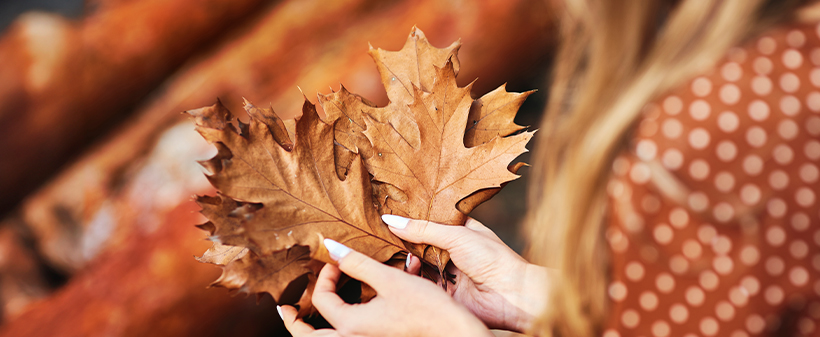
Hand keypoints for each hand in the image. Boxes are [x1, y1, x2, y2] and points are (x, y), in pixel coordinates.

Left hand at [279, 239, 491, 336]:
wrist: (457, 334)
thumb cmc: (427, 309)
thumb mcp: (390, 280)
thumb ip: (358, 264)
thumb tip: (331, 248)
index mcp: (351, 326)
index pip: (322, 300)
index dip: (325, 276)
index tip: (337, 260)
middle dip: (295, 325)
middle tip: (284, 311)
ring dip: (315, 330)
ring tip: (304, 319)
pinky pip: (350, 335)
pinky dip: (340, 327)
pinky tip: (348, 313)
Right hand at [383, 215, 550, 331]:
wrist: (511, 295)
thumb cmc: (493, 259)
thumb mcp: (457, 235)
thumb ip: (423, 229)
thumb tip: (392, 220)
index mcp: (461, 230)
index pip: (430, 221)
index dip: (412, 219)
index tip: (389, 213)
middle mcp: (453, 250)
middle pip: (421, 243)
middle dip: (405, 240)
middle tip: (384, 235)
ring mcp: (447, 272)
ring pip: (418, 263)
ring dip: (407, 259)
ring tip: (401, 255)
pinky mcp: (443, 292)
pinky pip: (421, 283)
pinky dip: (411, 277)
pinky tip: (407, 270)